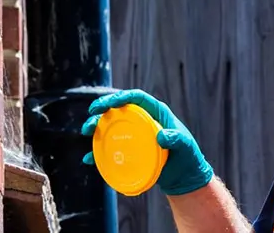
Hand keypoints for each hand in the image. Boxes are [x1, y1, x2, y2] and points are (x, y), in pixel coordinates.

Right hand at [79, 89, 213, 195]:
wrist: (184, 177)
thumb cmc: (187, 157)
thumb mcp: (184, 146)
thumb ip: (176, 139)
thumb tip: (161, 136)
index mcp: (156, 112)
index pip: (136, 98)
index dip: (121, 96)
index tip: (108, 103)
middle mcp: (142, 120)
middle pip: (119, 109)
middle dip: (102, 109)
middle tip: (91, 114)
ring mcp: (135, 135)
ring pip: (111, 126)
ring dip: (96, 126)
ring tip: (86, 131)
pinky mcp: (130, 151)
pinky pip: (110, 149)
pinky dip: (98, 153)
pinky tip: (89, 158)